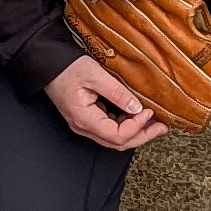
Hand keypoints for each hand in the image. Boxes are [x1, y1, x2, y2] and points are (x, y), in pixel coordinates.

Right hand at [47, 55, 163, 151]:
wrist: (49, 66)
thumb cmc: (68, 68)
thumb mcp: (94, 75)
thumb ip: (116, 92)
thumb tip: (136, 107)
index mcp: (84, 118)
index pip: (116, 135)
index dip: (136, 127)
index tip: (148, 112)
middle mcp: (84, 127)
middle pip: (118, 143)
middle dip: (143, 136)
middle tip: (162, 127)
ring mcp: (86, 125)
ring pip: (116, 139)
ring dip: (137, 132)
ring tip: (155, 123)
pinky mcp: (89, 120)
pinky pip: (111, 130)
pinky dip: (128, 126)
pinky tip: (139, 117)